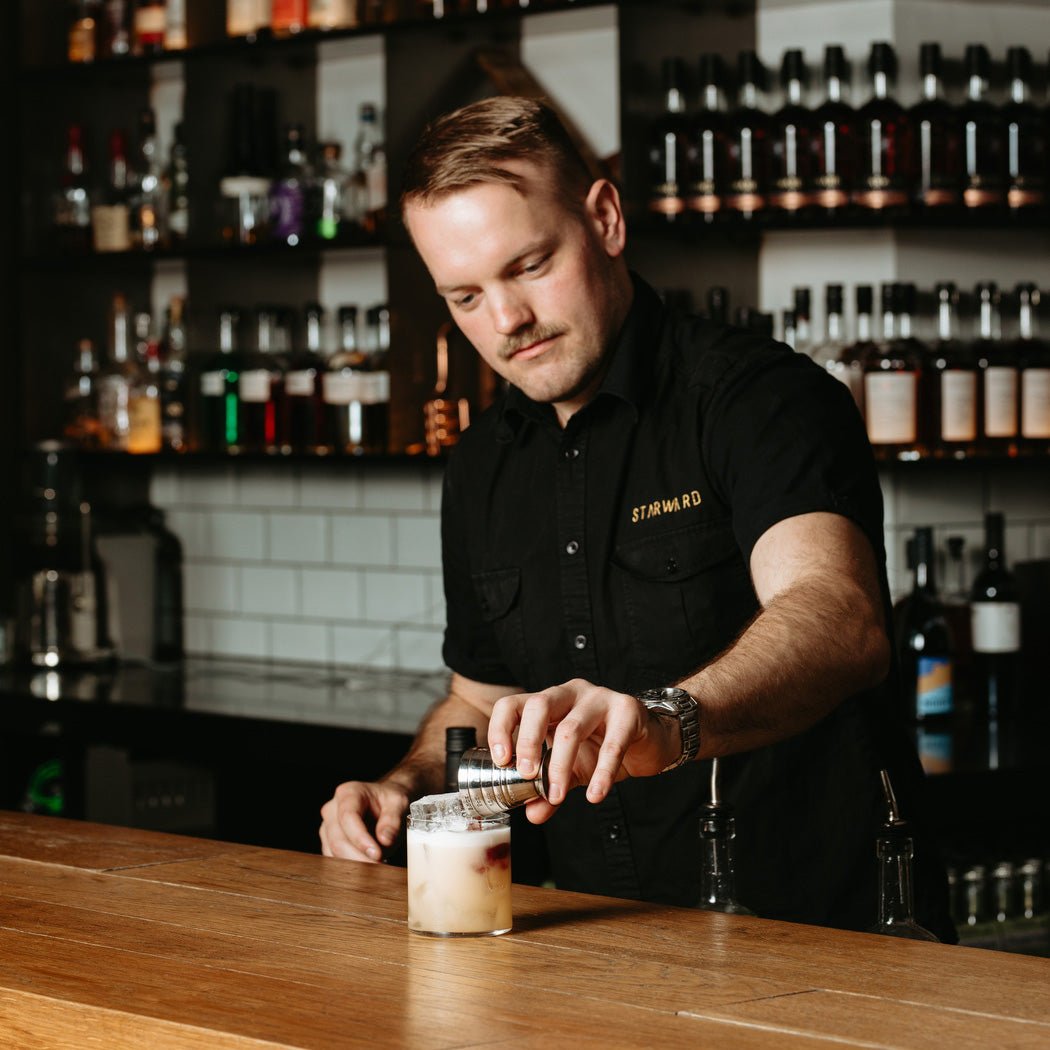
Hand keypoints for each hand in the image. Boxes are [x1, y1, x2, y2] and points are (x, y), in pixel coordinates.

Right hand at [319, 778, 411, 861]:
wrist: (385, 803)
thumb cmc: (390, 802)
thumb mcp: (399, 803)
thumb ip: (393, 820)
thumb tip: (385, 840)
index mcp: (348, 793)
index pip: (348, 818)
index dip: (360, 839)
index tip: (377, 854)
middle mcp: (332, 809)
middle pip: (338, 839)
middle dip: (359, 858)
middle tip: (380, 868)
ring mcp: (327, 827)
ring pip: (334, 853)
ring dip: (355, 865)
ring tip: (377, 868)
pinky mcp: (328, 843)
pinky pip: (334, 859)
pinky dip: (350, 867)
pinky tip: (368, 869)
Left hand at [486, 678, 679, 821]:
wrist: (649, 741)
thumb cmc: (602, 747)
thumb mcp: (571, 770)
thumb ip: (549, 789)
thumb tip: (531, 814)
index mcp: (549, 702)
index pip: (513, 704)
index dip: (500, 729)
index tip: (500, 760)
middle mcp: (570, 692)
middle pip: (539, 705)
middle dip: (527, 741)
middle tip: (525, 775)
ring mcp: (600, 698)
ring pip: (572, 727)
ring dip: (560, 765)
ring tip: (556, 795)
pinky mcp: (627, 710)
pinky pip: (612, 744)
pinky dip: (601, 773)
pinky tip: (595, 795)